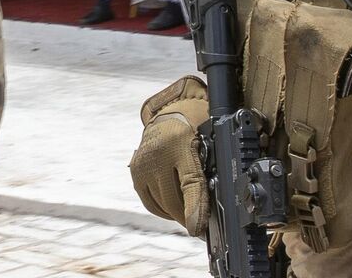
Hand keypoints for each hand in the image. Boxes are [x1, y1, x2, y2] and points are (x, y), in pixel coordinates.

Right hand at [129, 76, 209, 235]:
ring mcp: (143, 165)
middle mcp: (158, 155)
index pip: (190, 184)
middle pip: (174, 200)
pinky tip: (174, 208)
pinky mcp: (136, 174)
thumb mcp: (206, 148)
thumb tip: (216, 207)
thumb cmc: (192, 136)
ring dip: (177, 214)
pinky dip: (164, 210)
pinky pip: (151, 203)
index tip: (197, 229)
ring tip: (189, 214)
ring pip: (162, 205)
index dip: (194, 209)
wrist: (166, 122)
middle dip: (188, 216)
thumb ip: (209, 173)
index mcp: (181, 146)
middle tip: (201, 225)